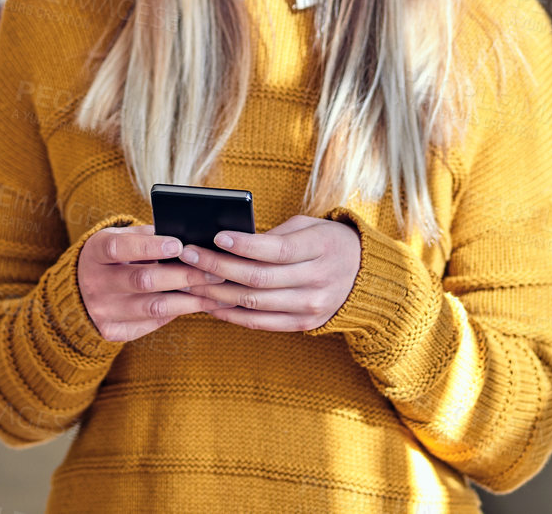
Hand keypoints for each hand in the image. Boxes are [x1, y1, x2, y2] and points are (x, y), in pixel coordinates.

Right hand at [75, 223, 228, 342]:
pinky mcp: (112, 332)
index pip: (120, 248)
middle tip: (214, 271)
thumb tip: (189, 237)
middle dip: (183, 275)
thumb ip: (147, 236)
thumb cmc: (112, 257)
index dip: (149, 247)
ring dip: (189, 300)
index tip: (180, 245)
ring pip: (153, 308)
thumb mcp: (120, 238)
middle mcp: (94, 283)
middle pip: (142, 281)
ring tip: (215, 292)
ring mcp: (102, 311)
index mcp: (95, 252)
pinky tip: (198, 304)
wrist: (79, 291)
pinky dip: (178, 313)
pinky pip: (152, 323)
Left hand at [181, 215, 360, 331]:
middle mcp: (316, 281)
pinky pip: (259, 323)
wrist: (363, 276)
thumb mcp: (308, 226)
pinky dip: (230, 315)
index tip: (216, 237)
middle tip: (187, 256)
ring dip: (216, 293)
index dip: (244, 245)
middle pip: (258, 278)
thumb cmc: (325, 242)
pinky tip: (209, 303)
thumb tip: (227, 240)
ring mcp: (310, 307)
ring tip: (188, 281)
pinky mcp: (303, 325)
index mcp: (319, 249)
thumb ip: (274, 234)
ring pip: (253, 303)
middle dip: (217, 267)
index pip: (275, 250)